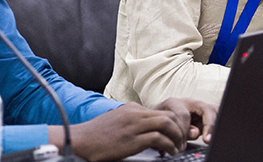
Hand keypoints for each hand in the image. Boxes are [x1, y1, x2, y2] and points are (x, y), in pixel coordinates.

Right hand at [49, 99, 215, 160]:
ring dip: (177, 138)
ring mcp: (134, 125)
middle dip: (180, 129)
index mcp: (132, 108)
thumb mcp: (117, 122)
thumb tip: (148, 132)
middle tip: (182, 142)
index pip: (162, 110)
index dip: (174, 124)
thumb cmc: (96, 136)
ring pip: (167, 124)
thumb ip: (133, 122)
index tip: (177, 135)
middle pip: (169, 115)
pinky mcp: (132, 139)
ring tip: (178, 148)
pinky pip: (159, 139)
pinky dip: (169, 147)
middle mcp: (135, 113)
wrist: (80, 140)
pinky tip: (169, 154)